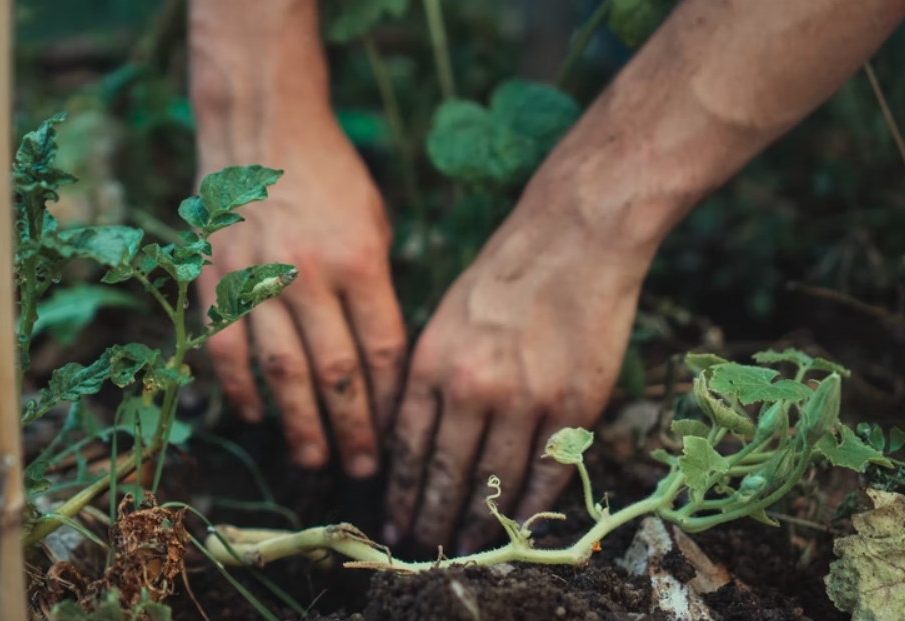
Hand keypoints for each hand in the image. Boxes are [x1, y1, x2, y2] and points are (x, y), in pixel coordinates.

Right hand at [196, 112, 405, 478]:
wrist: (261, 129)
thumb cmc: (331, 176)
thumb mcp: (374, 222)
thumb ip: (378, 288)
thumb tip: (381, 360)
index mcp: (360, 260)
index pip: (381, 350)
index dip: (390, 401)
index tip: (397, 435)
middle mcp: (309, 275)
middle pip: (335, 373)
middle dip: (352, 429)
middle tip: (362, 471)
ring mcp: (257, 279)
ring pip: (281, 371)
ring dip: (298, 424)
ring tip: (314, 459)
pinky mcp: (217, 279)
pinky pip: (227, 348)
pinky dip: (240, 388)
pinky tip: (256, 416)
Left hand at [383, 171, 654, 554]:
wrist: (574, 236)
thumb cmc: (504, 273)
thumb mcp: (443, 317)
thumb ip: (428, 377)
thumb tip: (411, 437)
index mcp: (431, 362)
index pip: (407, 448)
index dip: (400, 493)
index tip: (394, 521)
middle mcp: (471, 387)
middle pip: (445, 474)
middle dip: (431, 517)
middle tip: (424, 546)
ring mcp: (525, 399)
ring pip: (495, 482)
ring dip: (479, 522)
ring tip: (467, 546)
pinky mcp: (574, 404)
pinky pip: (548, 473)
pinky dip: (532, 507)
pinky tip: (519, 526)